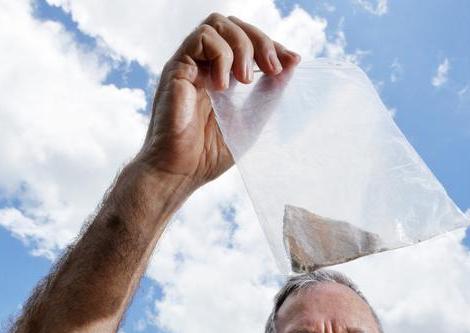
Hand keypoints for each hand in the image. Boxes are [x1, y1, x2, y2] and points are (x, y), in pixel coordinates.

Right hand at [141, 13, 299, 189]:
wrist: (180, 172)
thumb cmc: (209, 153)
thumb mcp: (251, 121)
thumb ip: (268, 93)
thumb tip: (292, 64)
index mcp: (223, 75)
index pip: (248, 42)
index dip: (272, 45)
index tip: (292, 61)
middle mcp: (205, 65)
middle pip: (235, 25)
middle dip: (261, 41)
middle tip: (274, 69)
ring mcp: (190, 64)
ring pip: (218, 23)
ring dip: (242, 46)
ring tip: (246, 80)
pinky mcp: (177, 68)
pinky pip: (201, 38)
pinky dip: (221, 55)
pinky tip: (223, 86)